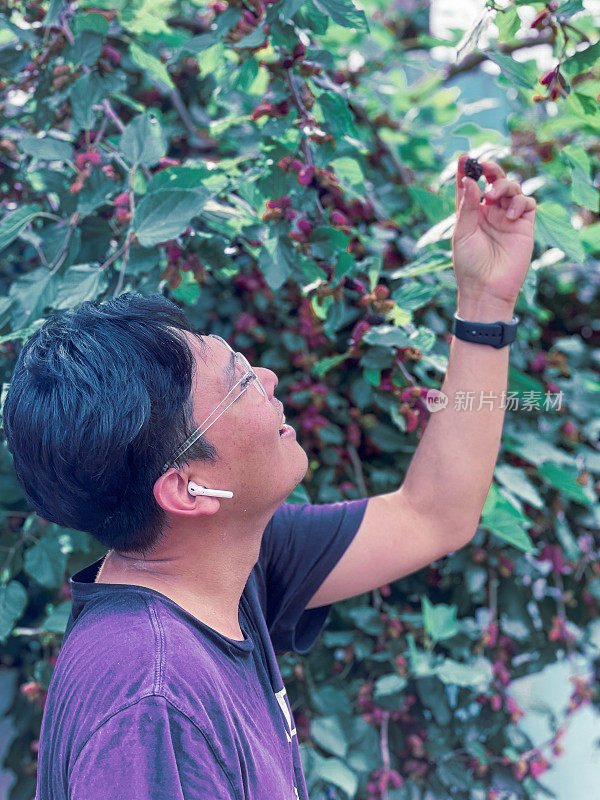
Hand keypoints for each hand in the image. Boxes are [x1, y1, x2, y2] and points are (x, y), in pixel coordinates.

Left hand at [452, 154, 536, 315]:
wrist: (486, 289)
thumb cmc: (469, 265)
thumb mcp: (462, 233)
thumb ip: (467, 206)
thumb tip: (470, 180)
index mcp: (472, 214)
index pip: (471, 187)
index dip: (467, 171)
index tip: (463, 156)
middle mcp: (490, 212)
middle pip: (493, 182)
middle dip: (490, 169)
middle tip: (484, 165)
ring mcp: (507, 217)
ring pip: (511, 187)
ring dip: (503, 185)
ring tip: (493, 197)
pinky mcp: (524, 225)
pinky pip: (527, 203)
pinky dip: (519, 202)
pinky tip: (510, 214)